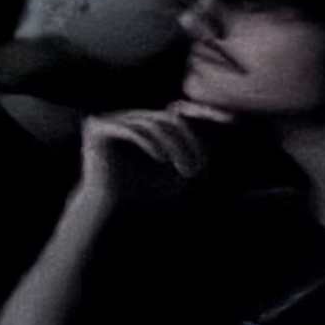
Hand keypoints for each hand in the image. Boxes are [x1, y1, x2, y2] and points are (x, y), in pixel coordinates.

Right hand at [75, 103, 228, 208]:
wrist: (108, 211)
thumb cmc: (143, 192)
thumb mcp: (175, 168)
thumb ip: (187, 148)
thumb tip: (216, 129)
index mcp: (137, 123)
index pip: (171, 113)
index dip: (198, 114)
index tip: (228, 122)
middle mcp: (121, 117)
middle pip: (165, 118)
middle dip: (187, 142)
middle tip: (197, 169)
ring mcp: (107, 120)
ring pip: (152, 124)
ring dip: (174, 147)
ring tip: (185, 171)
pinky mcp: (96, 128)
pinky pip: (131, 130)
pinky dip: (149, 143)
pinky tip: (161, 159)